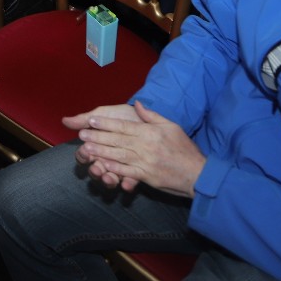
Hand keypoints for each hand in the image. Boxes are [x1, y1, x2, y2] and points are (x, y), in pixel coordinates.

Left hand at [66, 101, 205, 196]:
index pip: (124, 125)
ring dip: (101, 152)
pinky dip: (114, 168)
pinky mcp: (147, 176)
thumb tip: (137, 104)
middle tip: (81, 134)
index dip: (106, 123)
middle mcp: (146, 146)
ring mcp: (146, 161)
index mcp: (150, 132)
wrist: (198, 173)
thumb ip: (152, 116)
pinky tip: (102, 165)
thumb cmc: (184, 148)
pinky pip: (127, 171)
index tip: (91, 119)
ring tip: (86, 148)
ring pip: (119, 155)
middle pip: (117, 140)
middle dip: (98, 136)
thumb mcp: (171, 126)